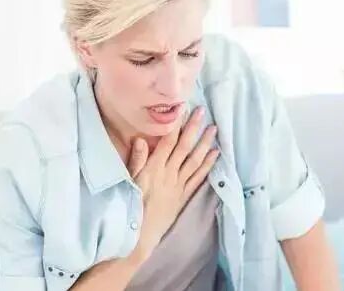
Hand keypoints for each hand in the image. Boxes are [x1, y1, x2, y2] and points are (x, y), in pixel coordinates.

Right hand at [127, 106, 218, 261]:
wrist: (140, 235)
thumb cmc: (130, 207)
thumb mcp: (128, 182)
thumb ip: (136, 161)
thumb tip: (141, 140)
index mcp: (154, 169)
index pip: (167, 142)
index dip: (176, 125)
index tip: (182, 110)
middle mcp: (169, 174)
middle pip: (184, 147)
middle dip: (194, 128)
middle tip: (203, 112)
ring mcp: (178, 185)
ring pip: (194, 160)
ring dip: (205, 144)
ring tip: (214, 129)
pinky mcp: (183, 196)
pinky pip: (198, 178)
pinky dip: (207, 165)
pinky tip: (215, 154)